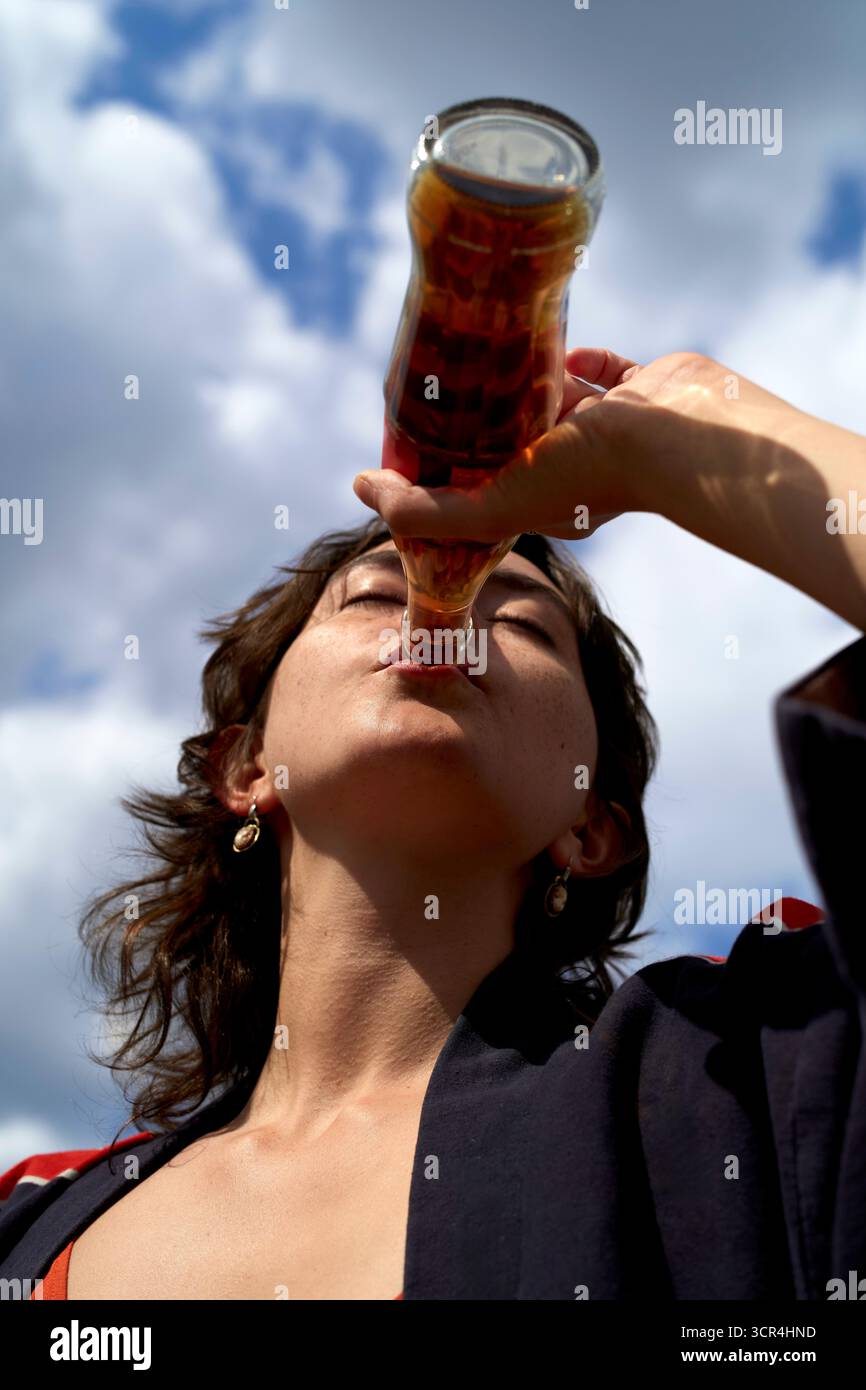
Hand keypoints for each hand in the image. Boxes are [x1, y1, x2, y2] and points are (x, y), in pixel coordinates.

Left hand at [352, 348, 714, 542]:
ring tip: (494, 352)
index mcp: (545, 500)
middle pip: (518, 442)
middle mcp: (577, 467)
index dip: (450, 468)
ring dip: (530, 382)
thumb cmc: (591, 472)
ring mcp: (611, 428)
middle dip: (487, 419)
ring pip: (558, 401)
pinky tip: (555, 340)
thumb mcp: (496, 502)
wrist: (678, 431)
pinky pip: (605, 369)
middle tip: (449, 381)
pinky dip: (580, 357)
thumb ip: (429, 508)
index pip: (486, 487)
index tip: (416, 436)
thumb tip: (363, 488)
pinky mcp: (639, 389)